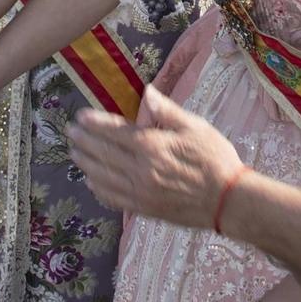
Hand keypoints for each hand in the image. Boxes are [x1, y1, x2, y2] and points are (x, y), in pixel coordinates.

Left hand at [69, 85, 242, 228]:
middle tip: (70, 132)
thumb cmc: (216, 159)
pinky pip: (114, 199)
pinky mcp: (145, 209)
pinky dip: (99, 189)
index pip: (115, 131)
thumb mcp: (196, 127)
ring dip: (86, 163)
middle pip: (104, 153)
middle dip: (85, 141)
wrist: (230, 201)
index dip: (95, 123)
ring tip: (75, 154)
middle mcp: (141, 170)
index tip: (81, 116)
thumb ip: (167, 111)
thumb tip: (148, 92)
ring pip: (103, 177)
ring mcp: (141, 192)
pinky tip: (92, 182)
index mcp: (152, 146)